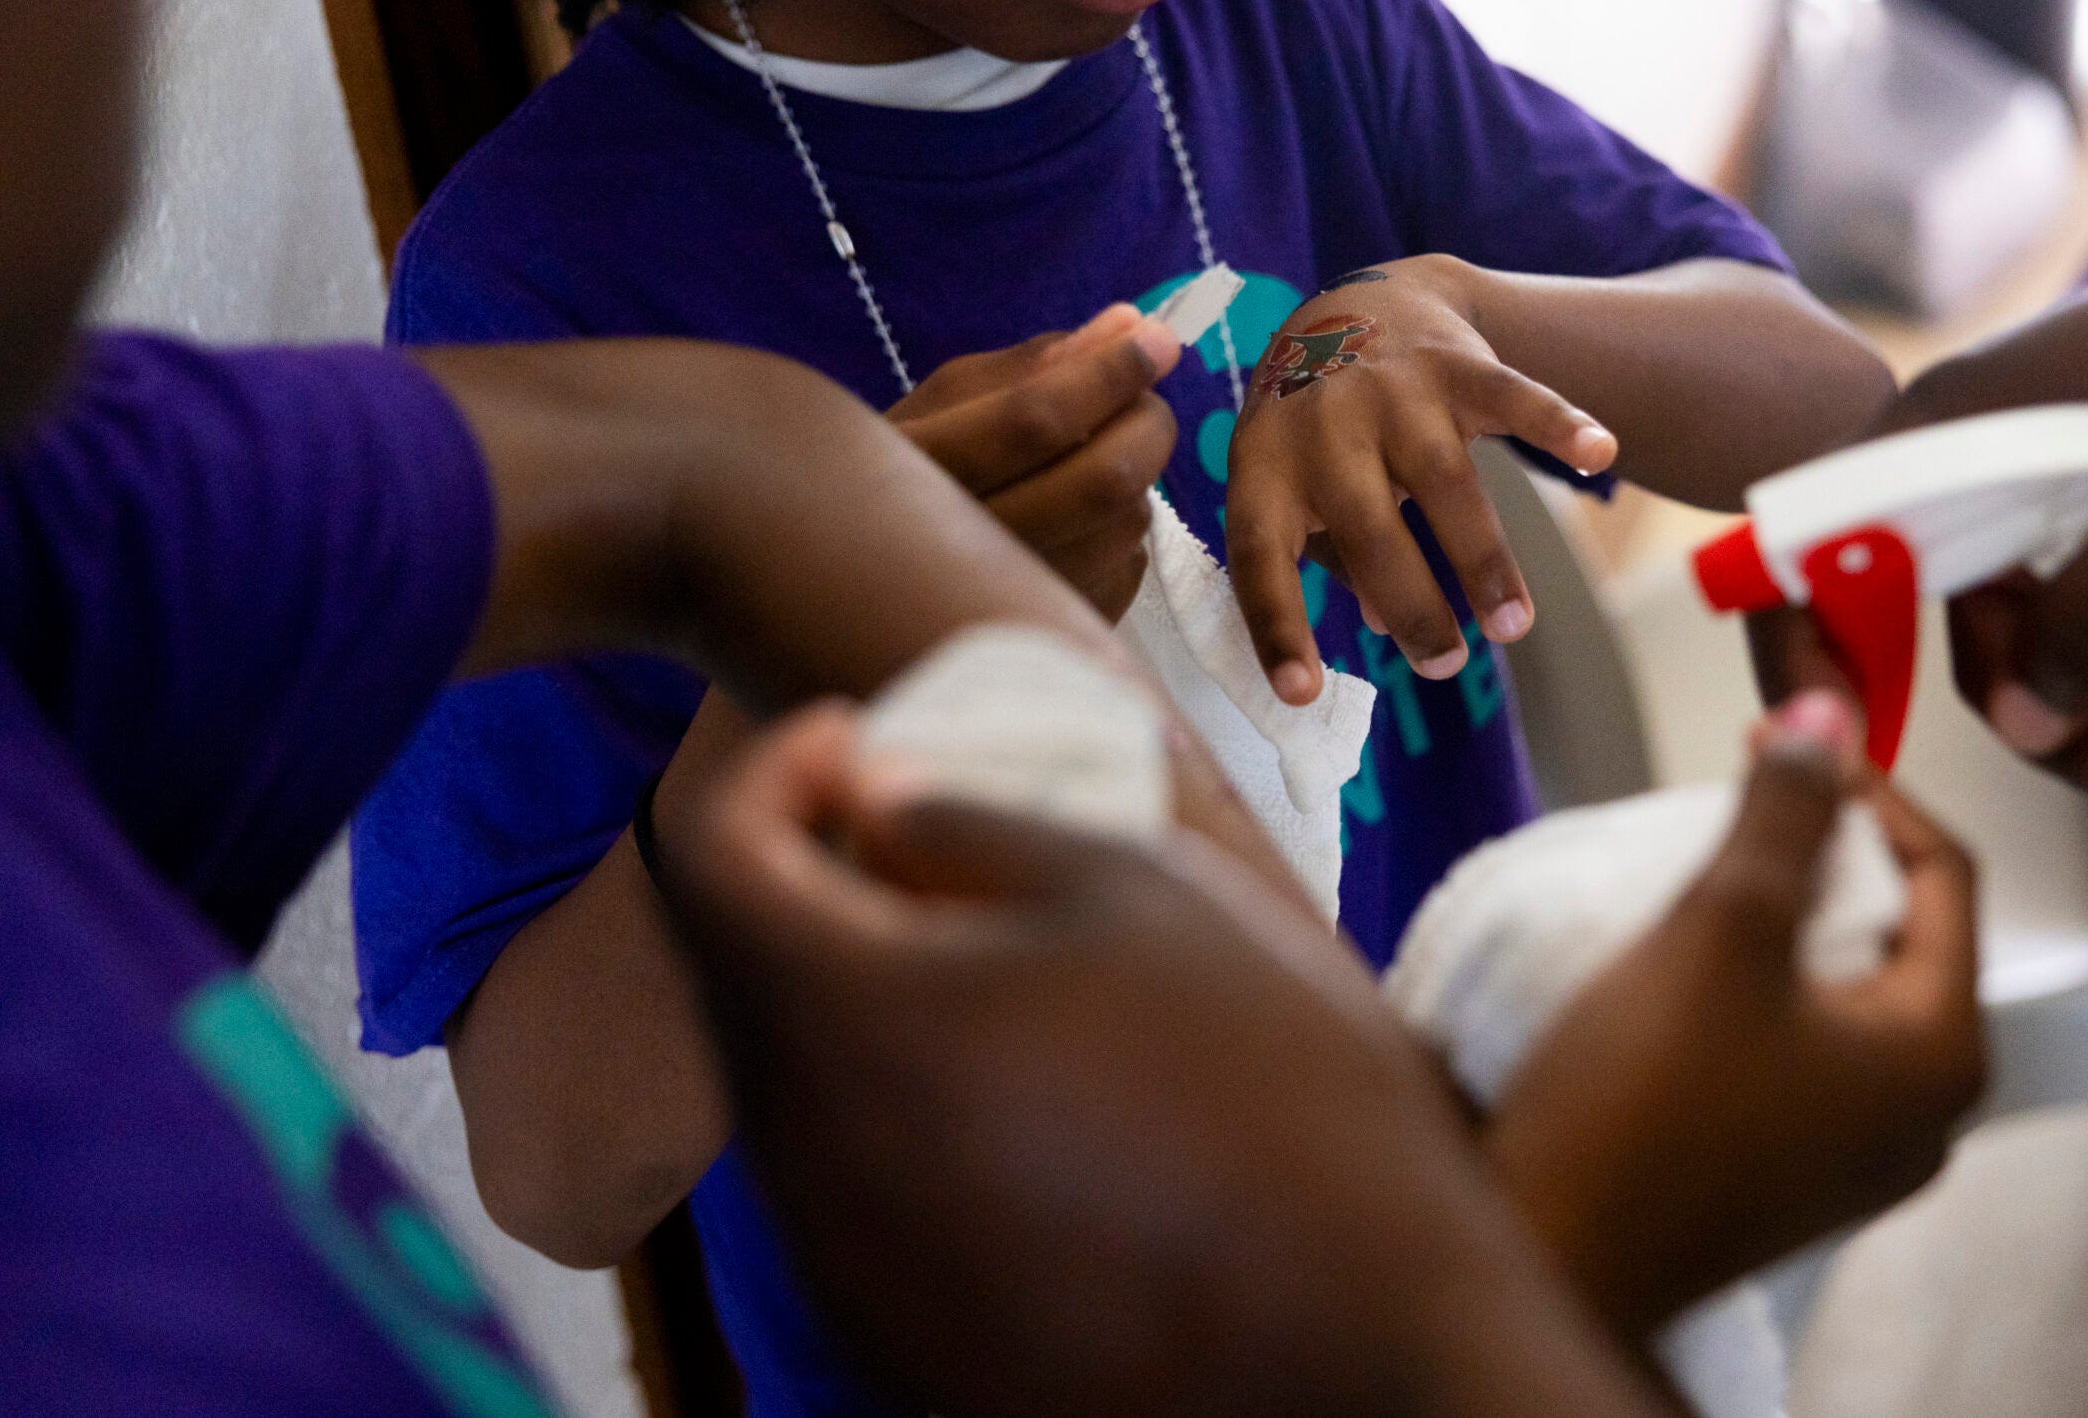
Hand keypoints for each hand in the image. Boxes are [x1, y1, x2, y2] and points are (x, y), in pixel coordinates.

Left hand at [660, 703, 1662, 1417]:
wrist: (1372, 1330)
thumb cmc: (1270, 1083)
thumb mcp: (1134, 894)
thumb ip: (970, 824)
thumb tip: (875, 797)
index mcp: (851, 1021)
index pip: (715, 859)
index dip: (774, 768)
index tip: (858, 737)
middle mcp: (805, 1164)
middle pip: (742, 980)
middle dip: (813, 884)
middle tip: (929, 840)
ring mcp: (842, 1277)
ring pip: (796, 1097)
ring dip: (860, 1005)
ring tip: (999, 976)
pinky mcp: (897, 1349)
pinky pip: (854, 1204)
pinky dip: (901, 1122)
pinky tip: (1030, 1108)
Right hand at [889, 304, 1178, 622]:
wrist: (879, 580)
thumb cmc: (918, 466)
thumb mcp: (948, 402)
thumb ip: (1034, 364)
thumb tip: (1129, 325)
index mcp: (922, 467)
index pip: (1036, 419)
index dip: (1108, 375)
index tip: (1158, 339)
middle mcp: (964, 547)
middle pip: (1103, 480)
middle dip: (1147, 425)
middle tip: (1146, 402)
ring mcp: (1014, 603)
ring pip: (1126, 523)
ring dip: (1134, 479)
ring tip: (1093, 465)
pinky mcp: (1052, 631)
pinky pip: (1128, 565)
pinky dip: (1121, 528)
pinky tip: (1080, 524)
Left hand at [1226, 259, 1617, 704]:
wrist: (1359, 298)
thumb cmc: (1318, 428)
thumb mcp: (1297, 487)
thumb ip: (1333, 558)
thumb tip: (1379, 629)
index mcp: (1263, 466)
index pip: (1259, 558)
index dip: (1277, 626)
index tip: (1302, 693)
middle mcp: (1321, 425)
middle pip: (1368, 528)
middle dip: (1412, 605)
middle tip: (1445, 666)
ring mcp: (1390, 389)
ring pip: (1444, 481)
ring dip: (1483, 560)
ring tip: (1513, 626)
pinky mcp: (1454, 363)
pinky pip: (1513, 396)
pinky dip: (1558, 424)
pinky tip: (1599, 455)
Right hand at [1486, 692, 1984, 1338]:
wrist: (1549, 1254)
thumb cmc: (1642, 1105)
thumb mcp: (1721, 928)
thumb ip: (1784, 814)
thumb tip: (1827, 721)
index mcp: (1941, 1055)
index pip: (1945, 876)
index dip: (1868, 793)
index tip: (1785, 749)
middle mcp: (1922, 1116)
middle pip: (1897, 935)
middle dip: (1821, 857)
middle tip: (1739, 807)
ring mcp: (1854, 1154)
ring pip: (1840, 990)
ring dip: (1781, 919)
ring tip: (1702, 877)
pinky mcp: (1785, 1172)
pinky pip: (1797, 1047)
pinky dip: (1756, 988)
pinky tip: (1683, 965)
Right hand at [1865, 235, 2087, 813]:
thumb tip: (2022, 718)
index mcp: (1961, 411)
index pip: (1829, 531)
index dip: (1815, 638)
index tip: (1848, 737)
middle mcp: (1972, 450)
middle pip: (1922, 613)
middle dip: (2009, 708)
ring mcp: (2027, 488)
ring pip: (2002, 635)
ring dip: (2069, 716)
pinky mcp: (2082, 524)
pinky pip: (2055, 626)